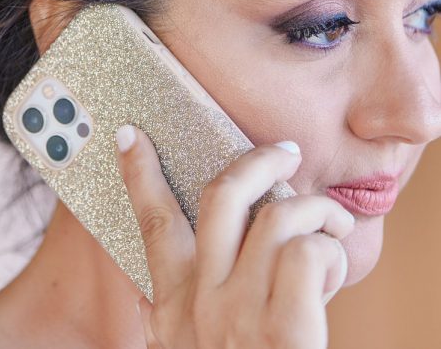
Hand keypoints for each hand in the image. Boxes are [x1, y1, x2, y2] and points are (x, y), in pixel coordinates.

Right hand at [115, 125, 353, 348]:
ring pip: (276, 216)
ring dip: (315, 209)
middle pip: (221, 198)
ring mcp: (241, 316)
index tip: (131, 136)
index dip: (140, 173)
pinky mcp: (286, 333)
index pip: (152, 223)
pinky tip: (333, 264)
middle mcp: (202, 303)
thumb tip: (168, 284)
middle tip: (284, 152)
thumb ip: (174, 317)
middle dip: (256, 160)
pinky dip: (329, 247)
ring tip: (332, 223)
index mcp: (174, 306)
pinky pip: (306, 252)